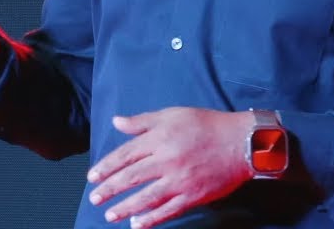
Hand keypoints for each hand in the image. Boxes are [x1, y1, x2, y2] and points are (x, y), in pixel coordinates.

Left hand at [86, 107, 256, 227]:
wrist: (241, 142)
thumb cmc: (206, 124)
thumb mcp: (172, 115)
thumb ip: (142, 121)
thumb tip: (116, 122)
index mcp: (159, 138)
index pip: (125, 154)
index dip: (106, 167)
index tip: (92, 177)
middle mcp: (166, 159)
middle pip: (131, 177)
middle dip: (109, 189)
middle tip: (95, 198)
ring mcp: (180, 180)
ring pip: (146, 197)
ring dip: (125, 208)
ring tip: (109, 215)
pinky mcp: (193, 196)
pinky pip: (168, 210)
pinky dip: (151, 219)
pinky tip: (137, 225)